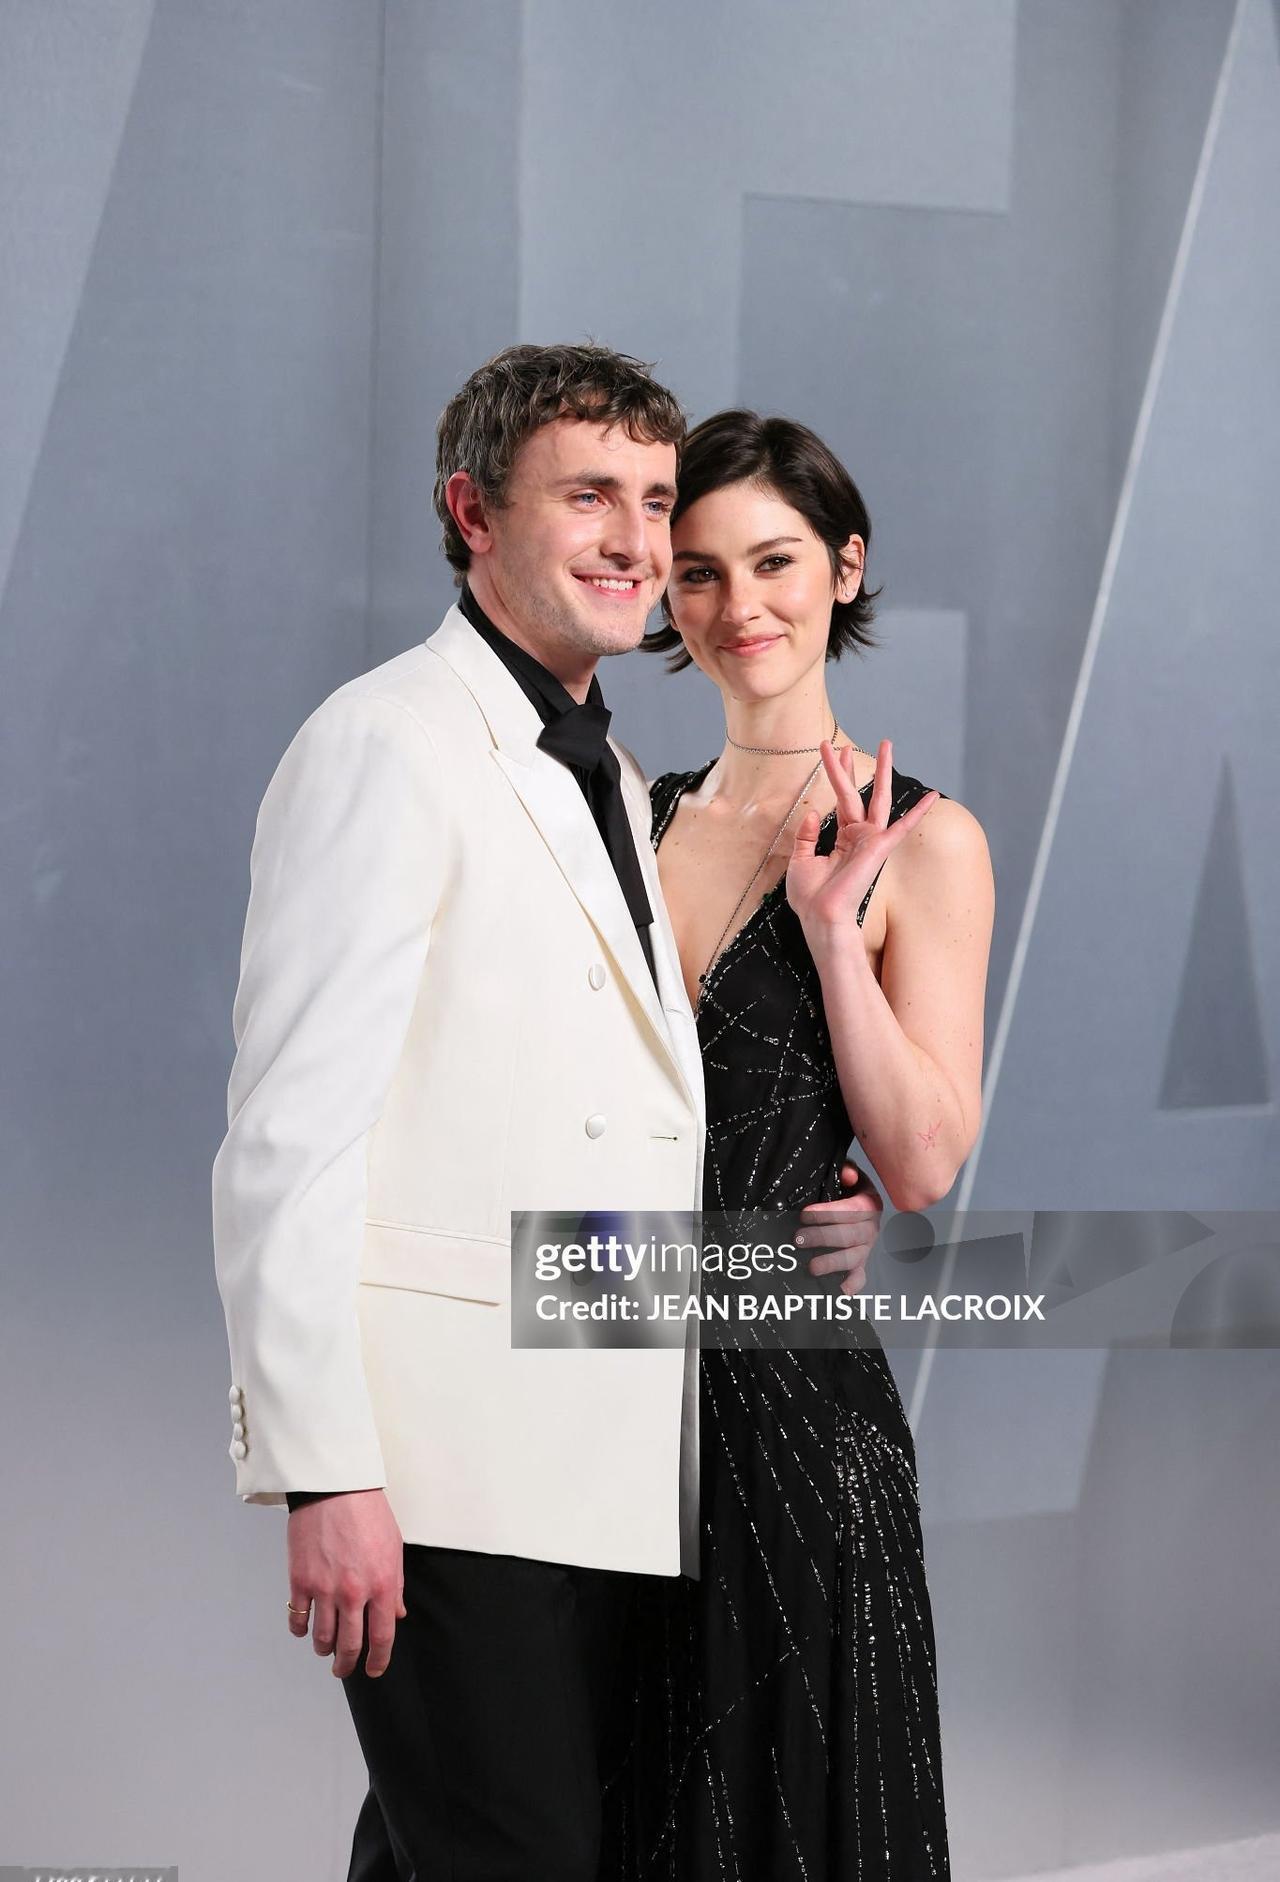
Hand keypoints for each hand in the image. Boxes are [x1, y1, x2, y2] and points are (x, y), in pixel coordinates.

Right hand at [286, 1488, 406, 1678]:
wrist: (335, 1488)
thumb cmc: (367, 1513)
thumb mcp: (394, 1548)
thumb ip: (396, 1585)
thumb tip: (397, 1614)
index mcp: (382, 1585)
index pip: (381, 1637)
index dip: (378, 1660)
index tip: (374, 1669)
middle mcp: (354, 1593)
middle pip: (349, 1645)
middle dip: (347, 1665)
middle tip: (344, 1669)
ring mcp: (325, 1589)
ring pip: (322, 1638)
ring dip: (324, 1650)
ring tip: (325, 1650)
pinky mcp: (300, 1580)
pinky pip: (298, 1619)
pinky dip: (300, 1630)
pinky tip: (304, 1629)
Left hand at [787, 738, 938, 945]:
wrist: (821, 917)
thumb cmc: (810, 897)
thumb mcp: (801, 861)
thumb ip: (807, 836)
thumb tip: (814, 811)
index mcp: (843, 840)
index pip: (841, 801)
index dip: (837, 775)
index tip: (833, 750)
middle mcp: (859, 837)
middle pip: (857, 794)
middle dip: (853, 767)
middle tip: (849, 742)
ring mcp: (871, 841)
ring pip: (877, 798)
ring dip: (882, 771)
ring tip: (887, 744)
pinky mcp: (879, 848)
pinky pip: (902, 826)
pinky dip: (918, 812)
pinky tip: (933, 795)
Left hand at [796, 1159, 883, 1293]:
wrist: (854, 1204)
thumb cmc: (846, 1190)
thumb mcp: (847, 1175)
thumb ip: (846, 1171)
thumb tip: (847, 1175)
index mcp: (869, 1204)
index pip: (854, 1210)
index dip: (830, 1213)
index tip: (805, 1214)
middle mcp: (870, 1228)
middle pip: (850, 1236)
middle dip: (823, 1238)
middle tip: (799, 1238)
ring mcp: (865, 1249)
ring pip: (853, 1258)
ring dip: (832, 1263)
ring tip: (811, 1267)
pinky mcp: (858, 1265)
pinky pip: (859, 1278)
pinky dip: (850, 1286)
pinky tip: (838, 1292)